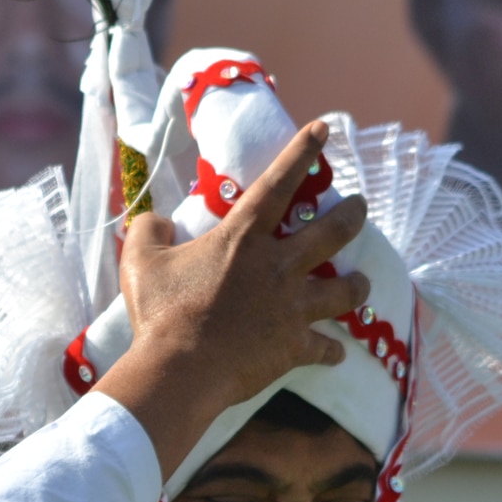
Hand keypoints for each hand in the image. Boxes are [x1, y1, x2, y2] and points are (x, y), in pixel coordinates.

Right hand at [96, 120, 370, 479]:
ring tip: (362, 282)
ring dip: (358, 285)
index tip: (323, 129)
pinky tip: (335, 354)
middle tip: (361, 208)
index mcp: (242, 240)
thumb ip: (149, 231)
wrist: (180, 371)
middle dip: (353, 215)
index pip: (278, 184)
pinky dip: (331, 351)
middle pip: (332, 232)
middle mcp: (277, 267)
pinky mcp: (294, 346)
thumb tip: (158, 221)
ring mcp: (291, 308)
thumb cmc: (160, 313)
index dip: (301, 152)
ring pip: (345, 291)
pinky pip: (325, 348)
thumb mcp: (140, 262)